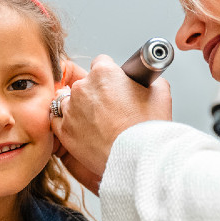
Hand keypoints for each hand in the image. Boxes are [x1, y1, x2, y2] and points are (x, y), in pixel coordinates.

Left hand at [49, 54, 172, 181]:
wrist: (136, 157)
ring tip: (98, 123)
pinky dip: (69, 123)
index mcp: (104, 73)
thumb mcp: (160, 92)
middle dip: (96, 93)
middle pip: (85, 83)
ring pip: (70, 101)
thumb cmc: (148, 128)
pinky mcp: (64, 130)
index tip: (114, 86)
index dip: (110, 75)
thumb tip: (143, 79)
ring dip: (80, 108)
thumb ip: (147, 79)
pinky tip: (84, 130)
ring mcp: (71, 109)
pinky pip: (59, 120)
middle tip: (110, 109)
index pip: (101, 63)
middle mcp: (83, 87)